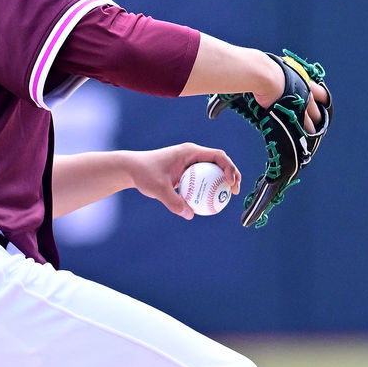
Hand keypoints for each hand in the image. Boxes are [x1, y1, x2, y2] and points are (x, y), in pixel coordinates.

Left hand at [124, 143, 240, 220]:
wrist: (132, 169)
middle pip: (219, 162)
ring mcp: (189, 162)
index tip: (231, 183)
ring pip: (212, 170)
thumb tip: (190, 215)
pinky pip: (202, 178)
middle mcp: (192, 154)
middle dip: (232, 174)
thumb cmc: (144, 174)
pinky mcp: (186, 170)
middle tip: (235, 192)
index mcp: (190, 152)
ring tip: (228, 197)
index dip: (229, 167)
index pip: (217, 155)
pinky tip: (211, 202)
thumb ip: (173, 201)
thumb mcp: (158, 189)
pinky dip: (209, 187)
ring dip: (222, 181)